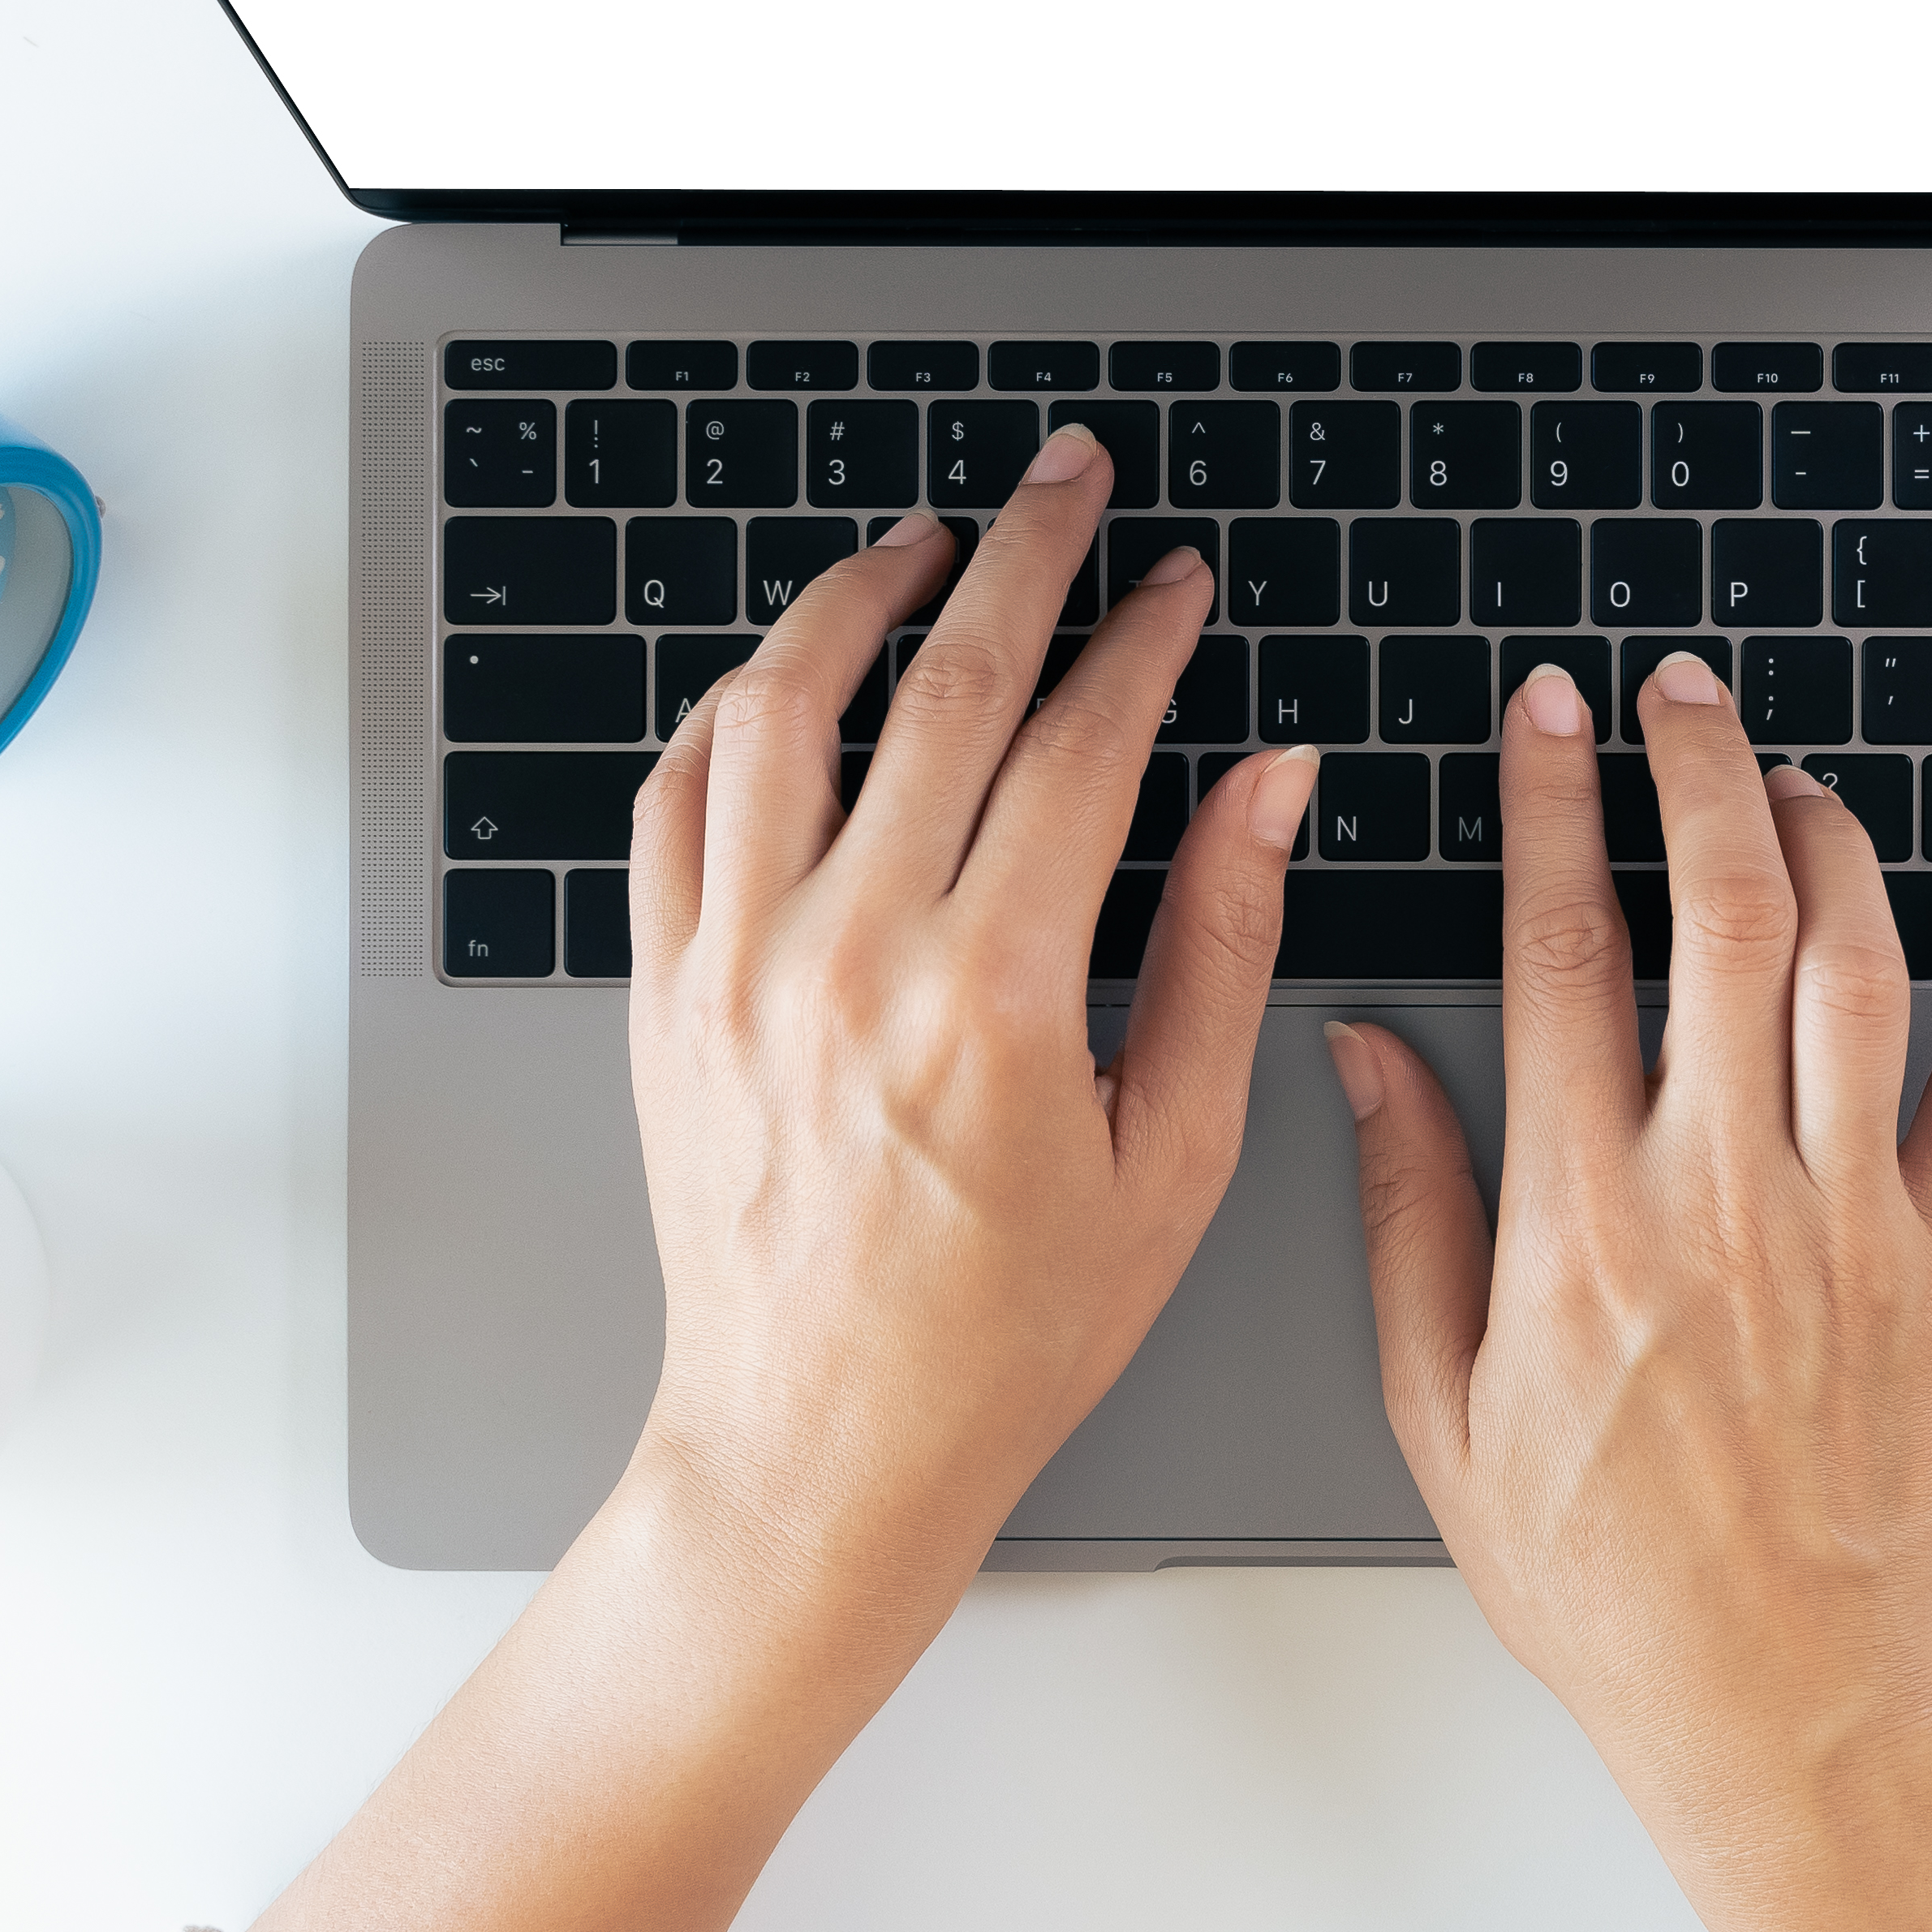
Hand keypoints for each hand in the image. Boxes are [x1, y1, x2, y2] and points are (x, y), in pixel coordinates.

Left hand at [627, 429, 1315, 1612]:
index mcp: (991, 997)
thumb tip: (1266, 783)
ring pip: (781, 709)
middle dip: (1024, 555)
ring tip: (924, 546)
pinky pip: (673, 802)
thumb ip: (1218, 949)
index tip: (1179, 585)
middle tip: (1070, 483)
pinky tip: (788, 681)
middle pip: (942, 684)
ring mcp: (734, 966)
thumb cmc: (1003, 1337)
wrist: (821, 1448)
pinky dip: (730, 714)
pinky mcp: (665, 994)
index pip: (1082, 743)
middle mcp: (848, 958)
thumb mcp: (1169, 1159)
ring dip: (858, 598)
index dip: (1143, 640)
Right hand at [1325, 646, 1931, 1814]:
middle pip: (1720, 917)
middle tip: (1671, 696)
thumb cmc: (1602, 1574)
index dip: (1553, 810)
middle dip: (1694, 772)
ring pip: (1853, 962)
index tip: (1545, 718)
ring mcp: (1853, 1219)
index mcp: (1582, 1226)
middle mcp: (1723, 1196)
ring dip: (1822, 832)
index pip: (1561, 953)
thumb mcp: (1438, 1408)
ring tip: (1782, 770)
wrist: (1777, 1692)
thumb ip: (1408, 1213)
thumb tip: (1365, 1056)